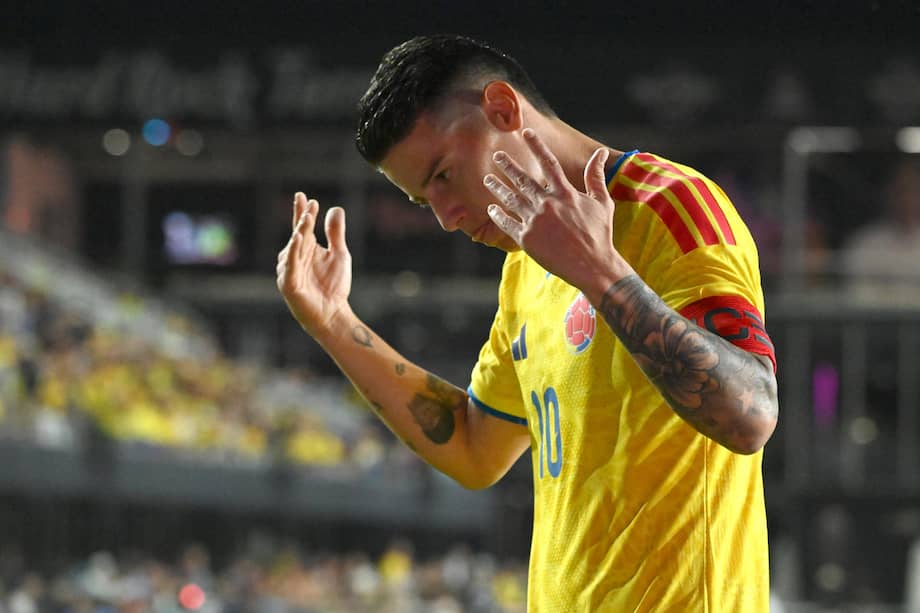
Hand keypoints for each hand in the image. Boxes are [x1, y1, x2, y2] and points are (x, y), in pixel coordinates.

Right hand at [276, 193, 351, 335]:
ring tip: (307, 219)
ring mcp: (290, 270)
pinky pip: (290, 265)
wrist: (333, 313)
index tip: (304, 196)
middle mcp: (294, 257)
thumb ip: (335, 233)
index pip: (302, 227)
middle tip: (308, 204)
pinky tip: (297, 239)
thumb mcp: (339, 254)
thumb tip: (335, 208)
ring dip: (299, 233)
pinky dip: (293, 252)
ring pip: (293, 248)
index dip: (301, 212)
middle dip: (302, 219)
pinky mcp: (289, 284)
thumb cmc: (334, 286)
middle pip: (298, 234)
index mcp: (305, 249)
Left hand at [483, 129, 630, 293]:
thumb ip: (596, 175)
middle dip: (508, 166)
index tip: (525, 132)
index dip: (536, 145)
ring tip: (487, 179)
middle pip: (522, 179)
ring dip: (497, 187)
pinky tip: (491, 208)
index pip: (548, 163)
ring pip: (511, 199)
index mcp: (565, 193)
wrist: (593, 266)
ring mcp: (535, 221)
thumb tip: (601, 152)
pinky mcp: (526, 238)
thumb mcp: (602, 202)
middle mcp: (547, 204)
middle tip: (497, 156)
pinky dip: (498, 215)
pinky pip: (507, 223)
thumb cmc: (600, 234)